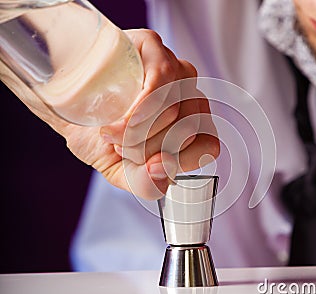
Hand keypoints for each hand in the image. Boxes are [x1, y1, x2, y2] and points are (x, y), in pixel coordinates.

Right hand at [0, 29, 218, 199]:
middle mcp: (189, 97)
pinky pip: (161, 81)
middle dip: (146, 149)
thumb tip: (162, 171)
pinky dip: (137, 111)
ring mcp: (175, 70)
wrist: (66, 108)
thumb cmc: (98, 135)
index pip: (208, 145)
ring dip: (136, 133)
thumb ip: (146, 183)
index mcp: (191, 127)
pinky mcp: (154, 47)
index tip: (145, 164)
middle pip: (187, 129)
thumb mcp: (123, 171)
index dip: (176, 160)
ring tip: (110, 132)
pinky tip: (115, 120)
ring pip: (174, 108)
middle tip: (119, 146)